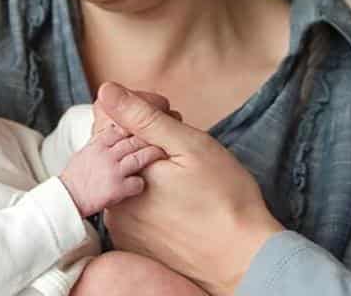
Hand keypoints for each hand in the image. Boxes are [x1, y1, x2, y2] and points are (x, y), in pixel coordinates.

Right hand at [60, 125, 166, 216]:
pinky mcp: (116, 188)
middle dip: (153, 137)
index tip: (153, 125)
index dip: (140, 124)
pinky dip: (144, 183)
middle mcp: (107, 152)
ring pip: (140, 157)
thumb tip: (119, 129)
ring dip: (154, 155)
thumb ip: (106, 139)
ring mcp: (112, 170)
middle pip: (136, 138)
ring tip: (165, 157)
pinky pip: (138, 183)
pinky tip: (146, 184)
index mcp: (100, 141)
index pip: (124, 125)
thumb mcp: (87, 150)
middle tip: (168, 139)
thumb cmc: (78, 178)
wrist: (66, 200)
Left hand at [96, 82, 283, 295]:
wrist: (245, 258)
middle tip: (182, 142)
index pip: (111, 122)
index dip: (143, 110)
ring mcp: (122, 228)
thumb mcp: (190, 145)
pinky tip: (180, 200)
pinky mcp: (134, 245)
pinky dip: (150, 197)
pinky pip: (133, 208)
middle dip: (145, 138)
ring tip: (184, 174)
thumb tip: (106, 92)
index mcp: (124, 172)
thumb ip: (143, 118)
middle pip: (117, 152)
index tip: (172, 114)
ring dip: (147, 167)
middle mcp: (114, 202)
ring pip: (126, 179)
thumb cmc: (226, 198)